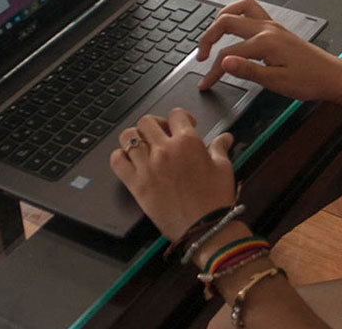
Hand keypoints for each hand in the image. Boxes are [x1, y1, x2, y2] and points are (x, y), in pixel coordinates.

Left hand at [109, 108, 236, 241]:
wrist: (205, 228)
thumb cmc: (216, 199)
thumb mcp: (223, 169)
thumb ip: (219, 149)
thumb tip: (225, 137)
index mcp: (187, 142)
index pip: (176, 114)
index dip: (180, 118)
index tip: (185, 125)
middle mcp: (164, 150)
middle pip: (147, 121)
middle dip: (156, 124)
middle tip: (163, 135)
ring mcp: (147, 166)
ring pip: (128, 136)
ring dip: (136, 137)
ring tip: (144, 145)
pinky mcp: (136, 184)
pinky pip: (117, 160)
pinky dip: (120, 156)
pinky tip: (130, 160)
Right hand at [195, 0, 341, 105]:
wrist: (331, 76)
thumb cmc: (308, 81)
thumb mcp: (275, 82)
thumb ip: (247, 70)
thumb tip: (224, 63)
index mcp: (264, 43)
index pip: (228, 55)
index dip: (213, 71)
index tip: (205, 84)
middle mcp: (266, 29)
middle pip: (226, 22)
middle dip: (208, 37)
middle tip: (201, 56)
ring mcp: (272, 25)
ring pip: (240, 8)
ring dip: (222, 17)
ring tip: (212, 34)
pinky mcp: (276, 28)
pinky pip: (252, 10)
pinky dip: (237, 14)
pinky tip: (233, 27)